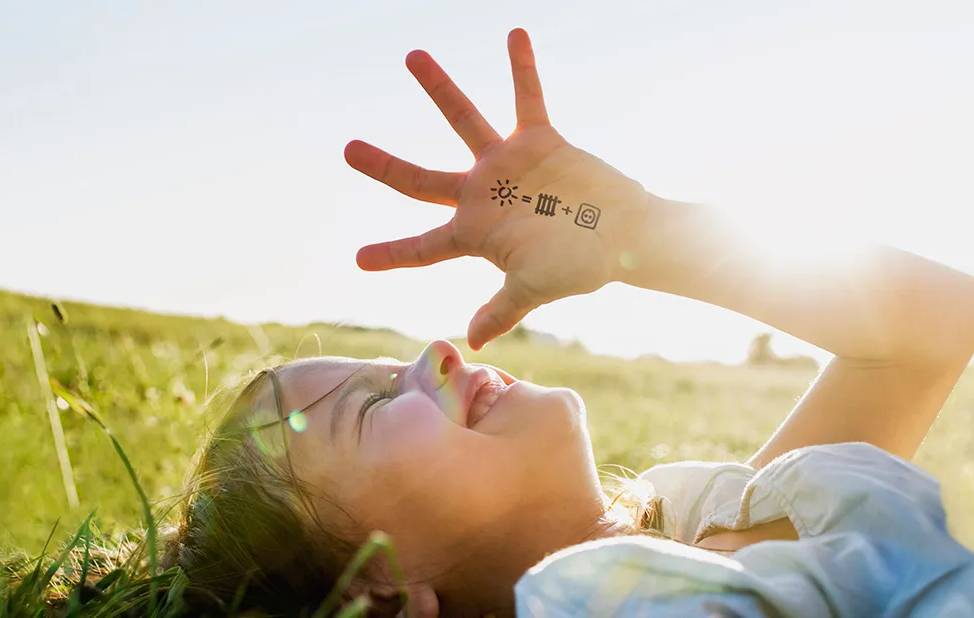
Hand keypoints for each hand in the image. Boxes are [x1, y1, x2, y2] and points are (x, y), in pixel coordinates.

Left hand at [346, 29, 650, 349]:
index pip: (423, 246)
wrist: (626, 237)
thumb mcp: (535, 290)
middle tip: (347, 149)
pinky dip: (522, 68)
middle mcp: (482, 195)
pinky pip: (527, 98)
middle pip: (419, 180)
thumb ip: (502, 310)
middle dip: (384, 165)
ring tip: (412, 55)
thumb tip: (472, 343)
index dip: (392, 253)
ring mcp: (508, 165)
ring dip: (439, 89)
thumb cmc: (581, 267)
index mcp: (475, 234)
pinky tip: (515, 33)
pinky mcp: (540, 141)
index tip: (358, 259)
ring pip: (464, 120)